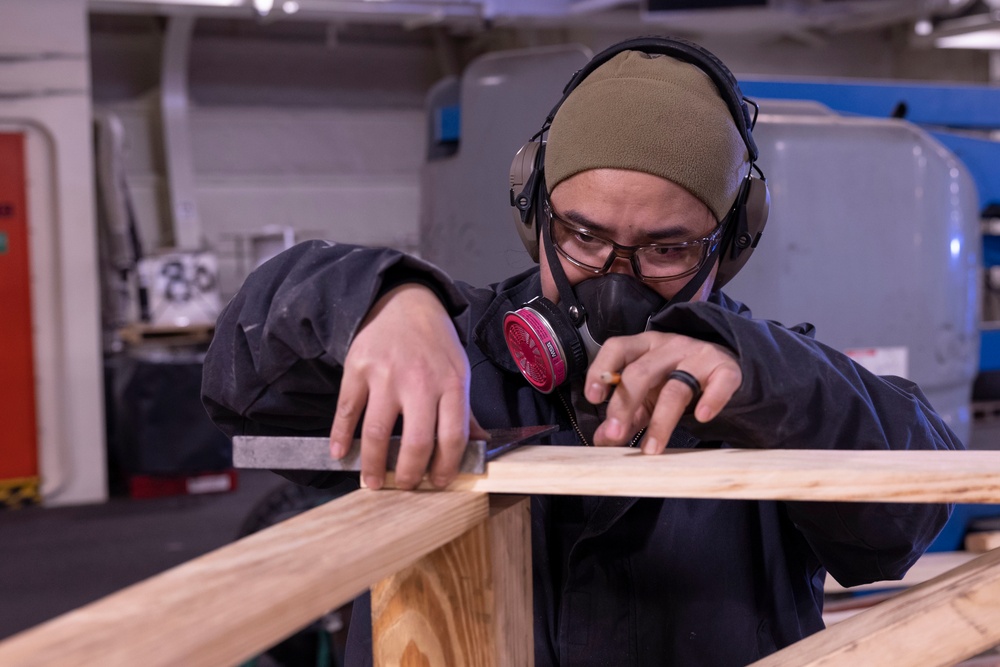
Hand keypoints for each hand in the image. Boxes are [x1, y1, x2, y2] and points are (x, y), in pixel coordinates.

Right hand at [328, 284, 487, 489]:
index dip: (445, 468)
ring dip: (372, 465)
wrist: (403, 302)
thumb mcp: (459, 371)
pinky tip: (340, 453)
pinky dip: (340, 436)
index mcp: (452, 384)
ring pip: (376, 432)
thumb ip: (465, 412)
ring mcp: (386, 375)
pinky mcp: (358, 368)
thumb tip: (481, 447)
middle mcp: (420, 381)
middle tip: (404, 486)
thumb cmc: (435, 343)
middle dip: (409, 474)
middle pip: (416, 442)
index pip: (453, 437)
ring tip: (371, 482)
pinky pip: (347, 410)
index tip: (437, 483)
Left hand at [583, 332, 741, 453]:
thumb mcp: (648, 393)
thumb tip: (603, 439)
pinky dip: (711, 400)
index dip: (602, 370)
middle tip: (615, 434)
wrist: (724, 366)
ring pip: (676, 388)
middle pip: (641, 372)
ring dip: (660, 422)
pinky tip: (701, 416)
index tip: (593, 398)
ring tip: (651, 449)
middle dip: (624, 405)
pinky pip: (720, 383)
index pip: (617, 347)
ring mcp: (698, 356)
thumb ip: (627, 414)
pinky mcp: (726, 369)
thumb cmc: (677, 378)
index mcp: (644, 346)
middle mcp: (669, 346)